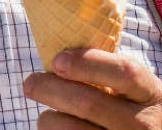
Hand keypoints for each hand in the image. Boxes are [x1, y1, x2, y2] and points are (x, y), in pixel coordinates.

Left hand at [23, 48, 161, 128]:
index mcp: (149, 93)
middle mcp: (144, 123)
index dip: (87, 63)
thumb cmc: (129, 106)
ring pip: (71, 128)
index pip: (123, 72)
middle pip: (88, 102)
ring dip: (48, 117)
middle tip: (31, 83)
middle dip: (49, 88)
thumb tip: (55, 57)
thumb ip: (104, 71)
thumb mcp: (131, 88)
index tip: (57, 60)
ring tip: (47, 113)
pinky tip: (56, 127)